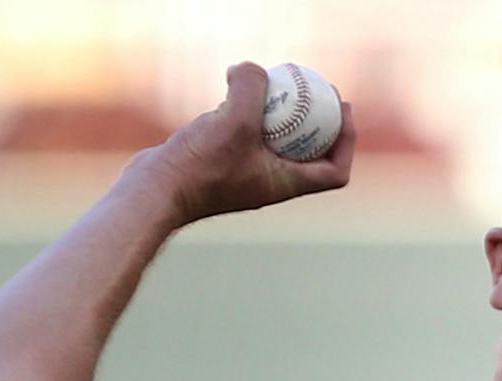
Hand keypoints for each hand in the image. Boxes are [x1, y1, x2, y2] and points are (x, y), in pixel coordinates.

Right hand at [128, 61, 356, 226]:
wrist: (155, 191)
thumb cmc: (199, 166)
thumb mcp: (234, 120)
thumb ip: (250, 88)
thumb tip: (251, 68)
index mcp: (285, 184)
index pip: (335, 172)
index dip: (347, 141)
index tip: (342, 109)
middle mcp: (270, 182)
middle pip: (310, 152)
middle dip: (317, 120)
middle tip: (316, 86)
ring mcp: (246, 172)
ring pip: (276, 139)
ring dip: (280, 112)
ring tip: (273, 80)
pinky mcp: (222, 161)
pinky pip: (246, 133)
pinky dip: (247, 111)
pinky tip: (232, 86)